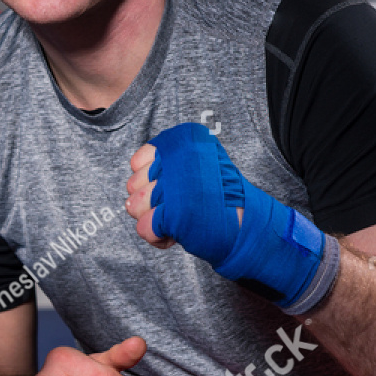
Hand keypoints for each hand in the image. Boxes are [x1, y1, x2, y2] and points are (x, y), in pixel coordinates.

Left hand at [126, 142, 242, 247]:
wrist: (247, 225)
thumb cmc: (217, 197)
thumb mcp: (197, 163)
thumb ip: (164, 166)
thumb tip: (128, 197)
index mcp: (184, 138)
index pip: (137, 162)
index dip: (150, 181)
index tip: (172, 188)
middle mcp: (179, 157)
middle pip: (132, 185)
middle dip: (149, 202)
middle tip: (178, 206)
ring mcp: (176, 186)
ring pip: (133, 206)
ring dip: (152, 218)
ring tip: (177, 218)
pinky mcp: (174, 214)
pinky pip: (143, 228)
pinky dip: (158, 236)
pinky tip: (177, 233)